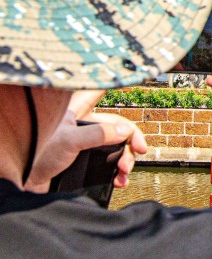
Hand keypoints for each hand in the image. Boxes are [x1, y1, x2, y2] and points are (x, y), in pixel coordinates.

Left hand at [25, 91, 147, 192]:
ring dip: (124, 159)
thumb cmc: (37, 156)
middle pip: (116, 125)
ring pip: (114, 147)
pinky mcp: (84, 163)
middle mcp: (82, 126)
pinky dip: (116, 173)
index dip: (112, 83)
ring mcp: (84, 145)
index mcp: (75, 113)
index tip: (131, 74)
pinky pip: (107, 165)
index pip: (97, 91)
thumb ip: (99, 134)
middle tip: (140, 151)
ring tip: (124, 172)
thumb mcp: (70, 141)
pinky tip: (119, 181)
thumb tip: (126, 131)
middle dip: (129, 140)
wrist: (24, 183)